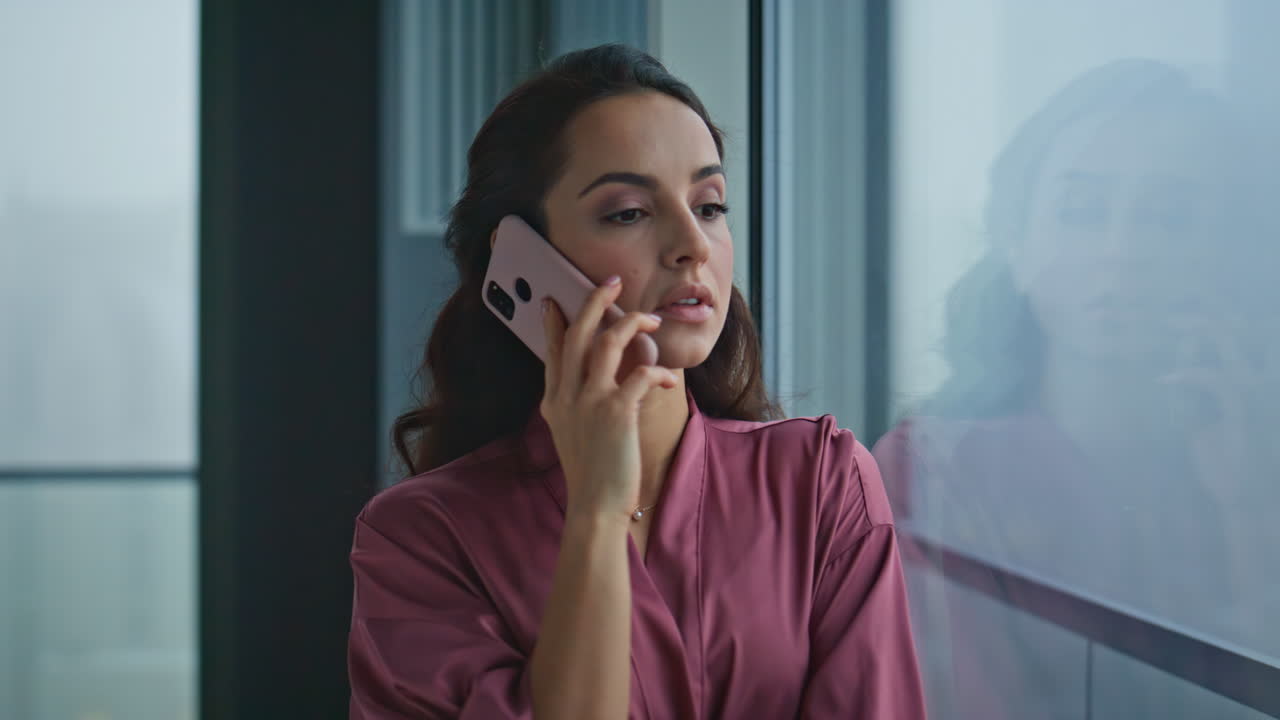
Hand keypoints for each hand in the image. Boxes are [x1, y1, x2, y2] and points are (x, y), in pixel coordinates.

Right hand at [540, 277, 678, 522]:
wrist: (594, 507)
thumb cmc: (591, 474)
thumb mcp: (570, 434)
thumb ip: (575, 405)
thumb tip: (590, 383)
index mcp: (555, 400)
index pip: (553, 350)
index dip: (555, 322)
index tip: (554, 300)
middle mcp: (567, 395)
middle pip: (578, 333)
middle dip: (595, 302)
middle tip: (612, 283)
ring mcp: (590, 402)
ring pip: (606, 342)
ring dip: (631, 323)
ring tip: (651, 320)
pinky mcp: (616, 413)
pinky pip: (641, 374)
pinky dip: (658, 370)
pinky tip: (668, 379)